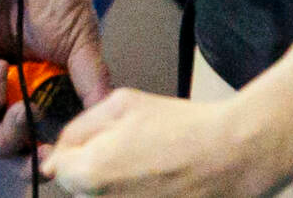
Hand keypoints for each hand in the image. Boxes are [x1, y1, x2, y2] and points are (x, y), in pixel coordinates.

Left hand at [0, 0, 111, 161]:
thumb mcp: (82, 39)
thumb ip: (90, 82)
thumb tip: (102, 122)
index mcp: (44, 82)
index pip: (43, 132)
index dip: (51, 151)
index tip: (61, 158)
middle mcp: (13, 85)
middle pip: (11, 141)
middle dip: (25, 152)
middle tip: (42, 148)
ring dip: (6, 131)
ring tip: (21, 104)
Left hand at [39, 90, 290, 197]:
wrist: (235, 157)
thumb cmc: (182, 128)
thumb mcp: (120, 104)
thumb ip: (80, 128)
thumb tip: (58, 151)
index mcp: (90, 175)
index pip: (57, 169)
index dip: (71, 152)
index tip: (91, 146)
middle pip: (80, 190)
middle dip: (93, 173)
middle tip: (129, 153)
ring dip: (116, 189)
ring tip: (151, 169)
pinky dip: (141, 195)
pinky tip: (161, 183)